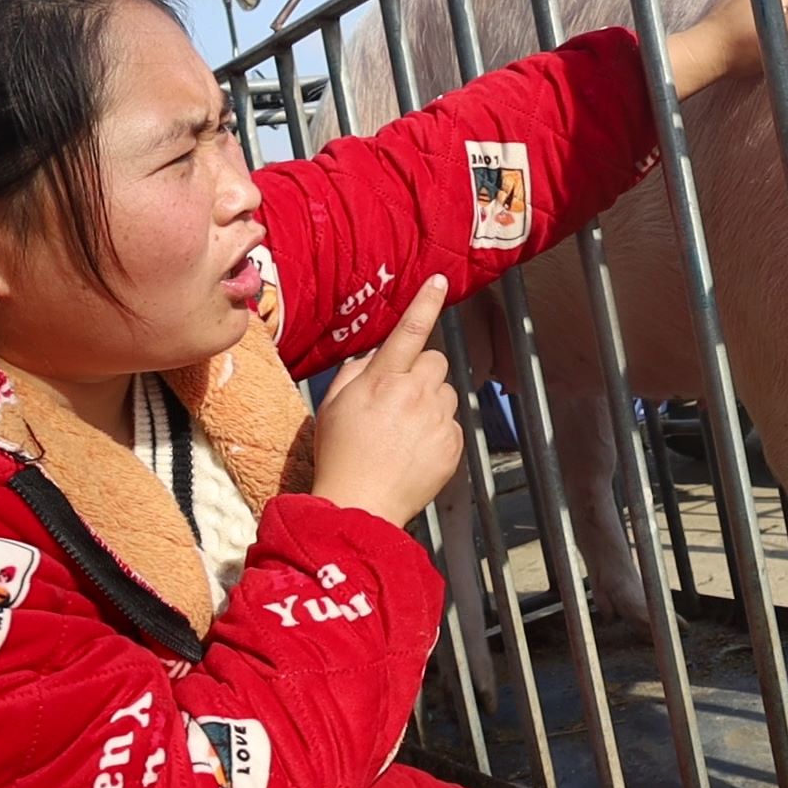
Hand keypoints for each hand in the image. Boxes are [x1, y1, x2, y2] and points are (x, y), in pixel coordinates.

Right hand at [311, 274, 462, 527]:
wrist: (360, 506)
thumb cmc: (340, 455)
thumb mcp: (333, 406)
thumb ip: (356, 372)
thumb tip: (377, 356)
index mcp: (382, 380)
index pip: (409, 331)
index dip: (425, 302)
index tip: (440, 281)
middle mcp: (415, 394)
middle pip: (436, 360)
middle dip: (421, 373)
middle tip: (398, 399)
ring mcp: (438, 420)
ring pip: (447, 392)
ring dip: (431, 402)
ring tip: (403, 431)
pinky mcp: (454, 445)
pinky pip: (453, 423)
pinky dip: (438, 432)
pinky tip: (414, 451)